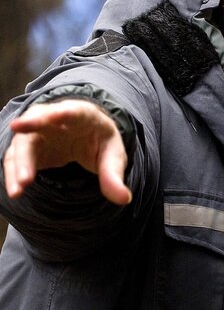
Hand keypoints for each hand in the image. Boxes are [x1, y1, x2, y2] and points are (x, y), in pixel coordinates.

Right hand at [3, 99, 131, 205]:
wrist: (84, 137)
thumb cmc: (99, 142)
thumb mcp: (113, 156)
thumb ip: (113, 175)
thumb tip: (124, 199)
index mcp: (83, 115)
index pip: (74, 111)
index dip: (64, 113)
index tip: (54, 116)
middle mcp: (55, 117)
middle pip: (39, 120)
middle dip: (29, 131)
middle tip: (22, 140)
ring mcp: (38, 130)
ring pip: (23, 142)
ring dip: (19, 164)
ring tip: (19, 189)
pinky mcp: (28, 146)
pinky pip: (16, 158)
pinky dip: (13, 173)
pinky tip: (15, 191)